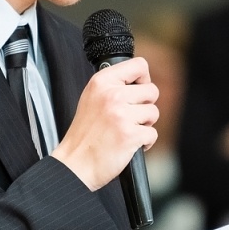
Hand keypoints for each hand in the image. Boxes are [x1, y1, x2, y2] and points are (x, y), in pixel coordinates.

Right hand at [52, 58, 157, 190]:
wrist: (74, 164)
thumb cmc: (84, 135)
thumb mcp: (92, 99)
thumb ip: (114, 86)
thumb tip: (141, 81)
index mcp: (101, 82)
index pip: (139, 65)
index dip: (144, 79)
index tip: (137, 91)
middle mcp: (112, 95)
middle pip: (152, 91)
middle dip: (145, 106)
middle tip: (129, 117)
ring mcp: (121, 115)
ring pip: (154, 113)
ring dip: (144, 125)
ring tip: (126, 131)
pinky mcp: (130, 135)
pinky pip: (153, 134)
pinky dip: (145, 142)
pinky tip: (128, 145)